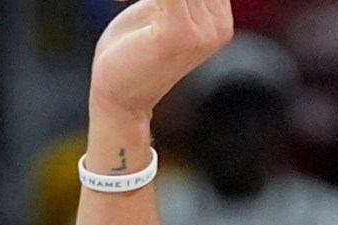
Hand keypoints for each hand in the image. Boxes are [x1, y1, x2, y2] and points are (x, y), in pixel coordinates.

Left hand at [87, 0, 234, 122]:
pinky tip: (120, 1)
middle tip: (122, 1)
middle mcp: (219, 25)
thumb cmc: (131, 54)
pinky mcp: (178, 34)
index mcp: (219, 18)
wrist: (117, 101)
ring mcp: (202, 31)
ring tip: (120, 2)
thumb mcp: (158, 11)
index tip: (143, 2)